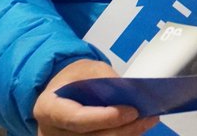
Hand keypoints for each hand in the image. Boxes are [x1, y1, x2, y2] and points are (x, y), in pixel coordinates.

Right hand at [33, 58, 158, 135]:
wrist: (61, 89)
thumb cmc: (73, 77)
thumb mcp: (88, 68)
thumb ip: (105, 79)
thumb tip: (130, 93)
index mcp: (48, 108)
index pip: (76, 119)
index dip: (104, 118)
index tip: (131, 111)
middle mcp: (51, 132)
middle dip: (122, 129)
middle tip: (148, 118)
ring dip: (125, 135)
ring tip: (148, 122)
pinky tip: (136, 129)